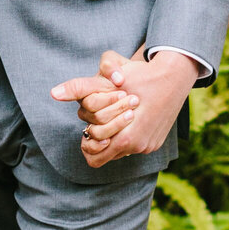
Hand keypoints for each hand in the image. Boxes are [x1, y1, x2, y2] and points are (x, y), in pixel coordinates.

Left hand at [52, 48, 197, 167]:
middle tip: (101, 118)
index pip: (94, 156)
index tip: (89, 126)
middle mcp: (138, 147)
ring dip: (115, 137)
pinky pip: (135, 146)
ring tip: (114, 116)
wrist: (175, 74)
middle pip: (105, 154)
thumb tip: (53, 92)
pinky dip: (129, 135)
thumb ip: (80, 88)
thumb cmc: (141, 75)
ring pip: (120, 151)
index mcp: (125, 138)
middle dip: (100, 137)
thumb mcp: (108, 79)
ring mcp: (149, 146)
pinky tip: (130, 118)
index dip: (87, 140)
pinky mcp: (156, 142)